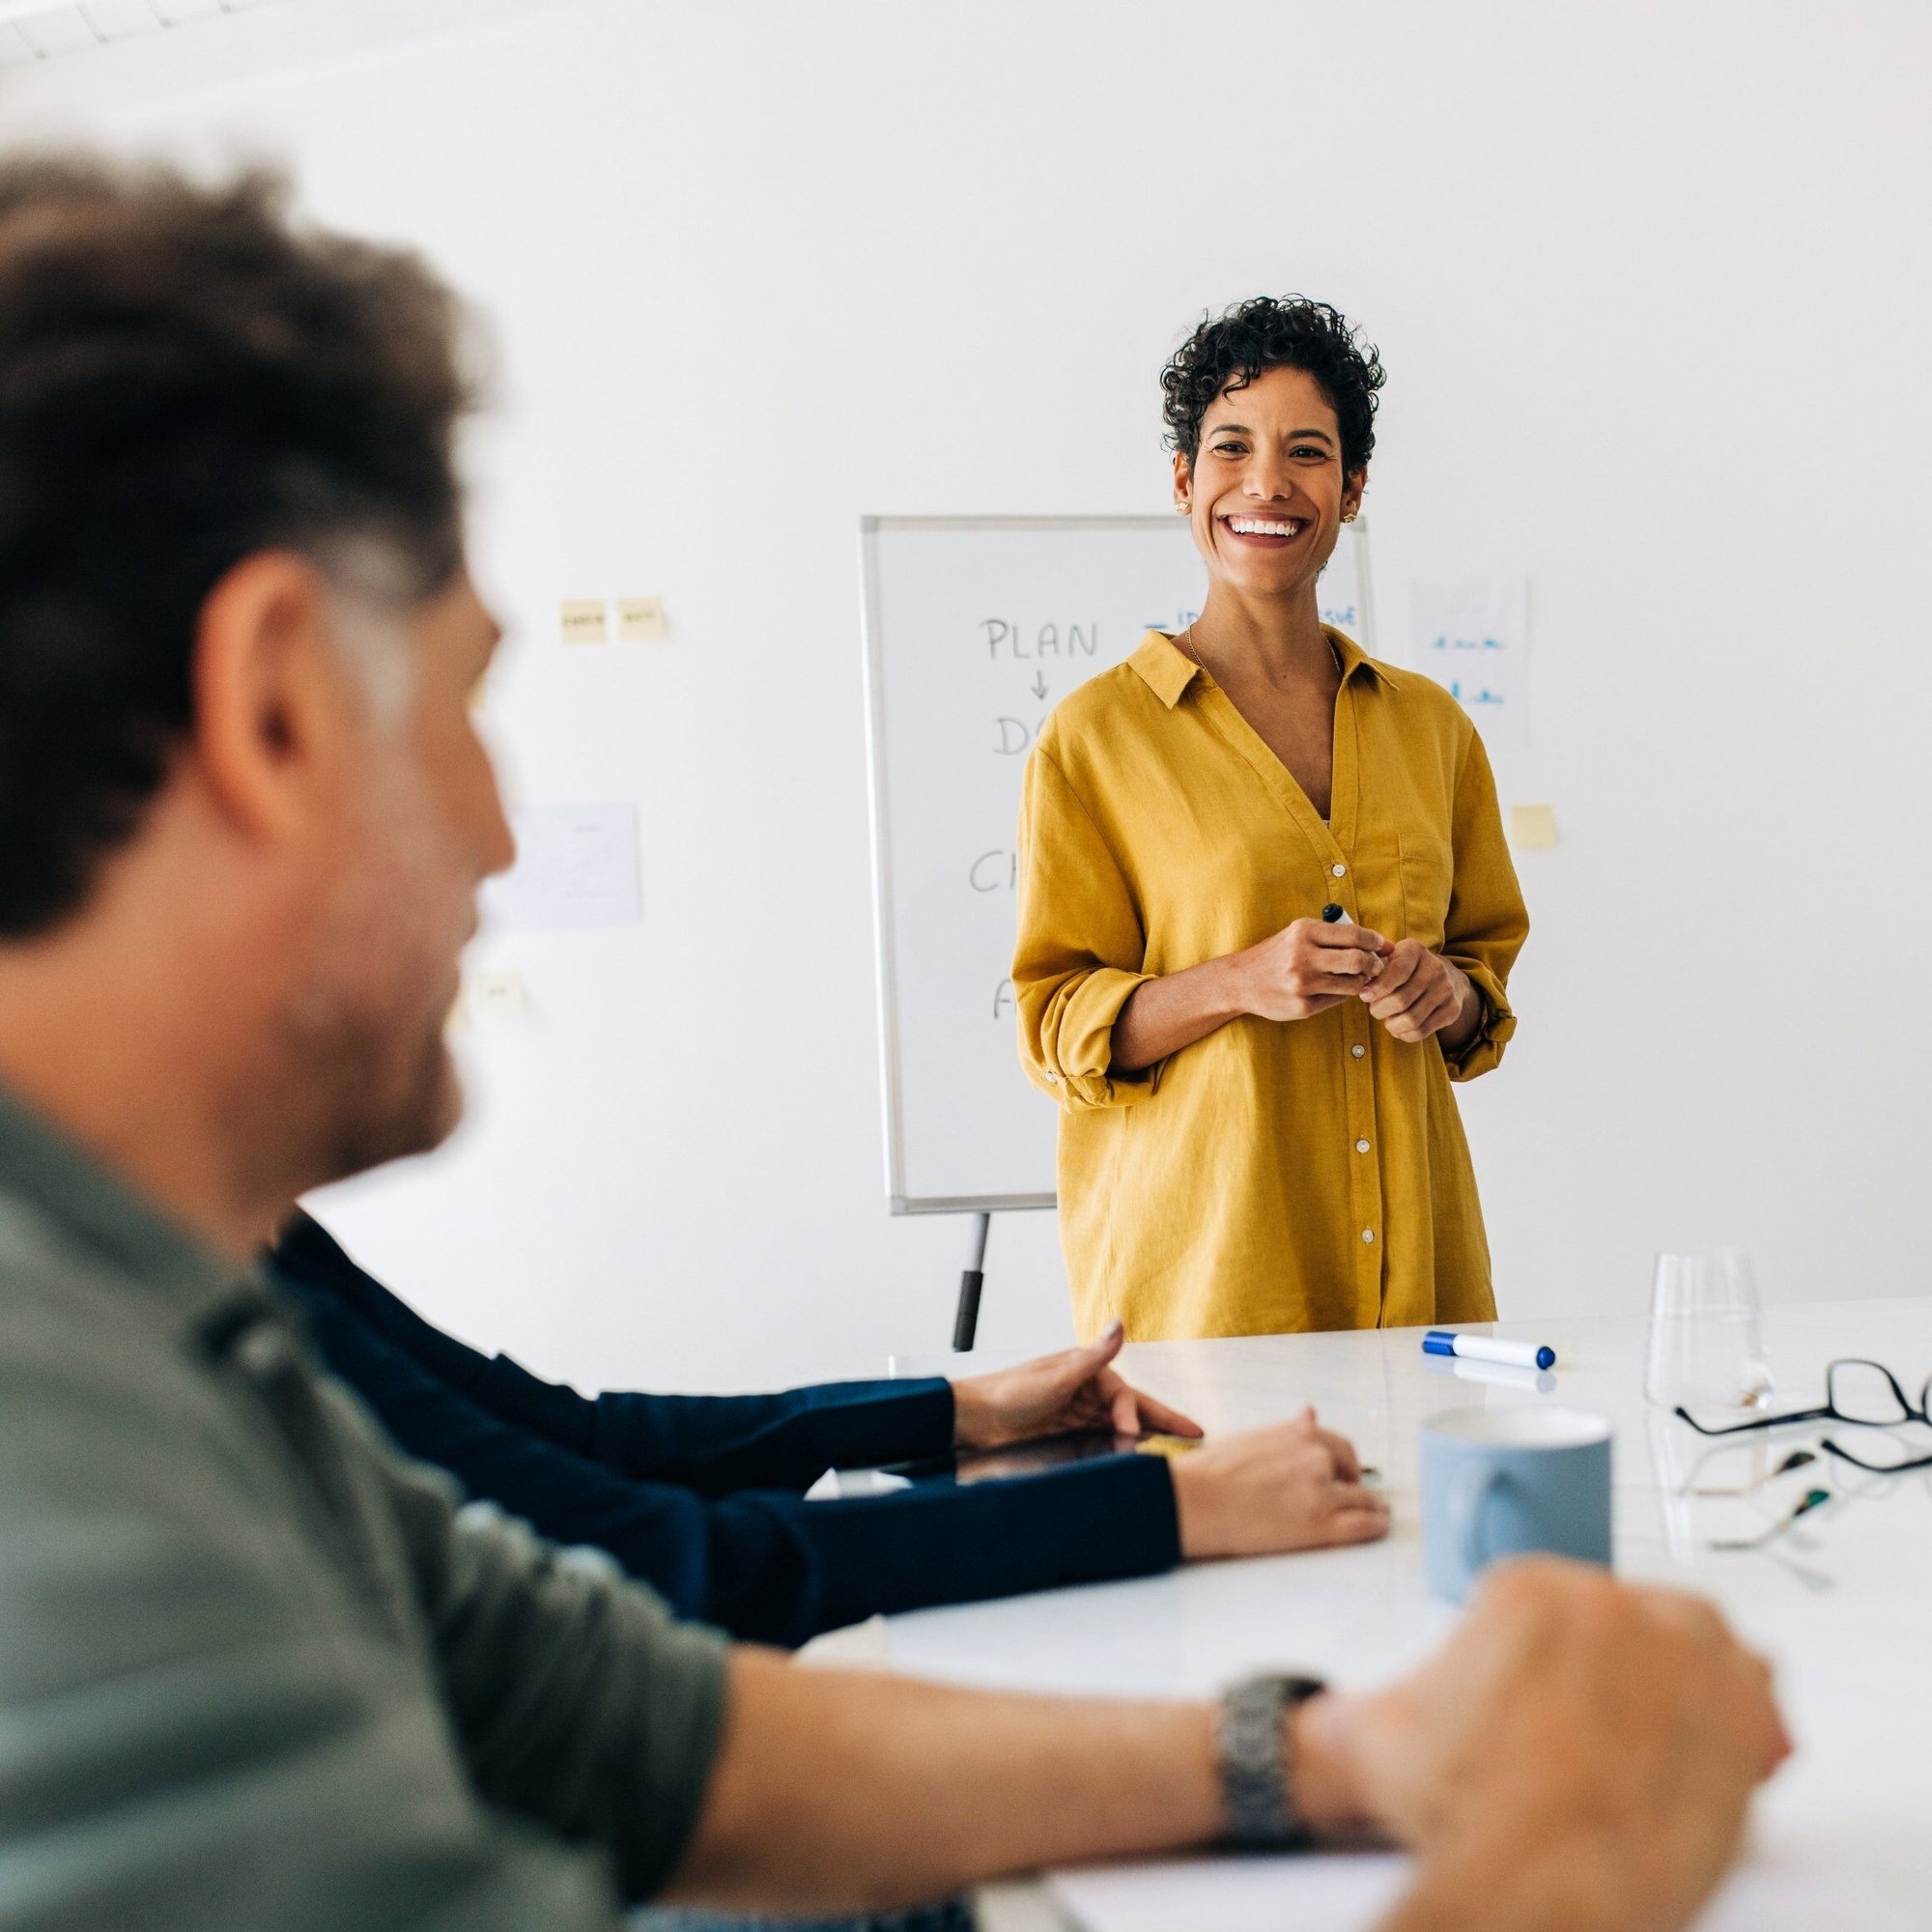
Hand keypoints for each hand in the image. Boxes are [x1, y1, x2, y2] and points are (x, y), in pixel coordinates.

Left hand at [950, 1321, 1203, 1450]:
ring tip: (1172, 1448)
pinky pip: (1103, 1438)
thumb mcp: (1057, 1375)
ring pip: (1121, 1424)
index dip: (1134, 1416)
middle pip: (1133, 1408)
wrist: (976, 1418)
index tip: (1133, 1436)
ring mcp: (1079, 1410)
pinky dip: (1121, 1445)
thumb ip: (1094, 1355)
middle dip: (1163, 1420)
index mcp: (1088, 1371)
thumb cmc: (1011, 1392)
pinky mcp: (1068, 1430)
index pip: (1124, 1396)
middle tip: (1196, 1433)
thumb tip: (1119, 1322)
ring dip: (1144, 1435)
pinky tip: (1135, 1454)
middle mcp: (1087, 1389)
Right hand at [1167, 1407, 1387, 1559]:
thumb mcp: (1251, 1437)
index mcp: (1298, 1433)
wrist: (1196, 1500)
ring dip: (1371, 1506)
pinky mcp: (1321, 1525)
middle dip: (1354, 1480)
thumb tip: (1309, 1414)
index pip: (1335, 1443)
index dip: (1342, 1460)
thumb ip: (1286, 1431)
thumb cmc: (1212, 1471)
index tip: (1342, 1470)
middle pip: (1352, 1468)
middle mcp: (1316, 1456)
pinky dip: (1375, 1525)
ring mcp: (1321, 1491)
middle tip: (1353, 1492)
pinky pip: (1363, 1525)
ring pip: (1364, 1499)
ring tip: (1375, 1513)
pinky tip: (1378, 1526)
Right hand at [1235, 918, 1391, 1022]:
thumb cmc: (1278, 954)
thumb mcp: (1299, 934)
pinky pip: (1338, 1000)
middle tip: (1375, 966)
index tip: (1380, 945)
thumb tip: (1383, 944)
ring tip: (1354, 978)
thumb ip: (1335, 936)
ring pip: (1353, 983)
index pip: (1354, 935)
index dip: (1375, 941)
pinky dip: (1343, 994)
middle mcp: (1303, 956)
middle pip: (1358, 960)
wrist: (1242, 981)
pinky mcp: (1303, 1006)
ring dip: (1361, 981)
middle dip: (1374, 964)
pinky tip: (1333, 988)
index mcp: (1304, 932)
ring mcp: (1303, 984)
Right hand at [1295, 1559, 1789, 1931]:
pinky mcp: (1741, 1714)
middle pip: (1626, 1616)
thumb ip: (1355, 1712)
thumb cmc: (1470, 1814)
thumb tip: (1317, 1721)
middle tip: (1590, 1731)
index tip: (1543, 1704)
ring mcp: (1685, 1654)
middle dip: (1613, 1667)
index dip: (1544, 1662)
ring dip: (1682, 1680)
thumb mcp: (1380, 1740)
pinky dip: (1741, 1717)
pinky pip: (1755, 1690)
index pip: (1548, 1603)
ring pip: (1697, 1641)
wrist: (1535, 1882)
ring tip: (1650, 1742)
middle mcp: (1612, 1604)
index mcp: (1529, 1590)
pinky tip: (1708, 1756)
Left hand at [1358, 939, 1469, 1044]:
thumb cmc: (1407, 969)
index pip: (1396, 973)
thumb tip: (1359, 981)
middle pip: (1400, 1000)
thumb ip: (1375, 966)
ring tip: (1387, 1019)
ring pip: (1410, 1020)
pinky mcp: (1452, 1010)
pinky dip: (1404, 1034)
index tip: (1364, 996)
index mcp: (1416, 950)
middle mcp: (1435, 968)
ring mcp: (1446, 990)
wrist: (1449, 978)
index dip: (1376, 988)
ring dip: (1391, 1025)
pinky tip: (1399, 1027)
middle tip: (1374, 1009)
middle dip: (1379, 1010)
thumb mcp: (1392, 958)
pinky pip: (1421, 1031)